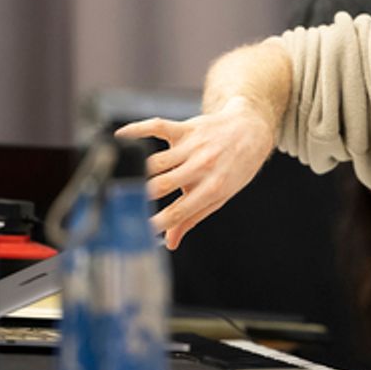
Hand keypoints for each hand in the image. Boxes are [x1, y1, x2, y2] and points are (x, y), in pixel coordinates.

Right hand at [115, 96, 275, 248]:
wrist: (250, 131)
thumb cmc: (235, 167)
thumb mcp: (220, 196)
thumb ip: (192, 218)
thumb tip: (169, 242)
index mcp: (212, 188)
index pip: (179, 210)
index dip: (158, 223)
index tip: (140, 230)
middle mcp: (202, 166)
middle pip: (162, 184)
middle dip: (140, 197)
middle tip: (125, 206)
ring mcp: (193, 146)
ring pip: (155, 161)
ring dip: (137, 172)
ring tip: (125, 182)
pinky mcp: (185, 129)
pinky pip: (156, 127)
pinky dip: (137, 130)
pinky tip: (120, 138)